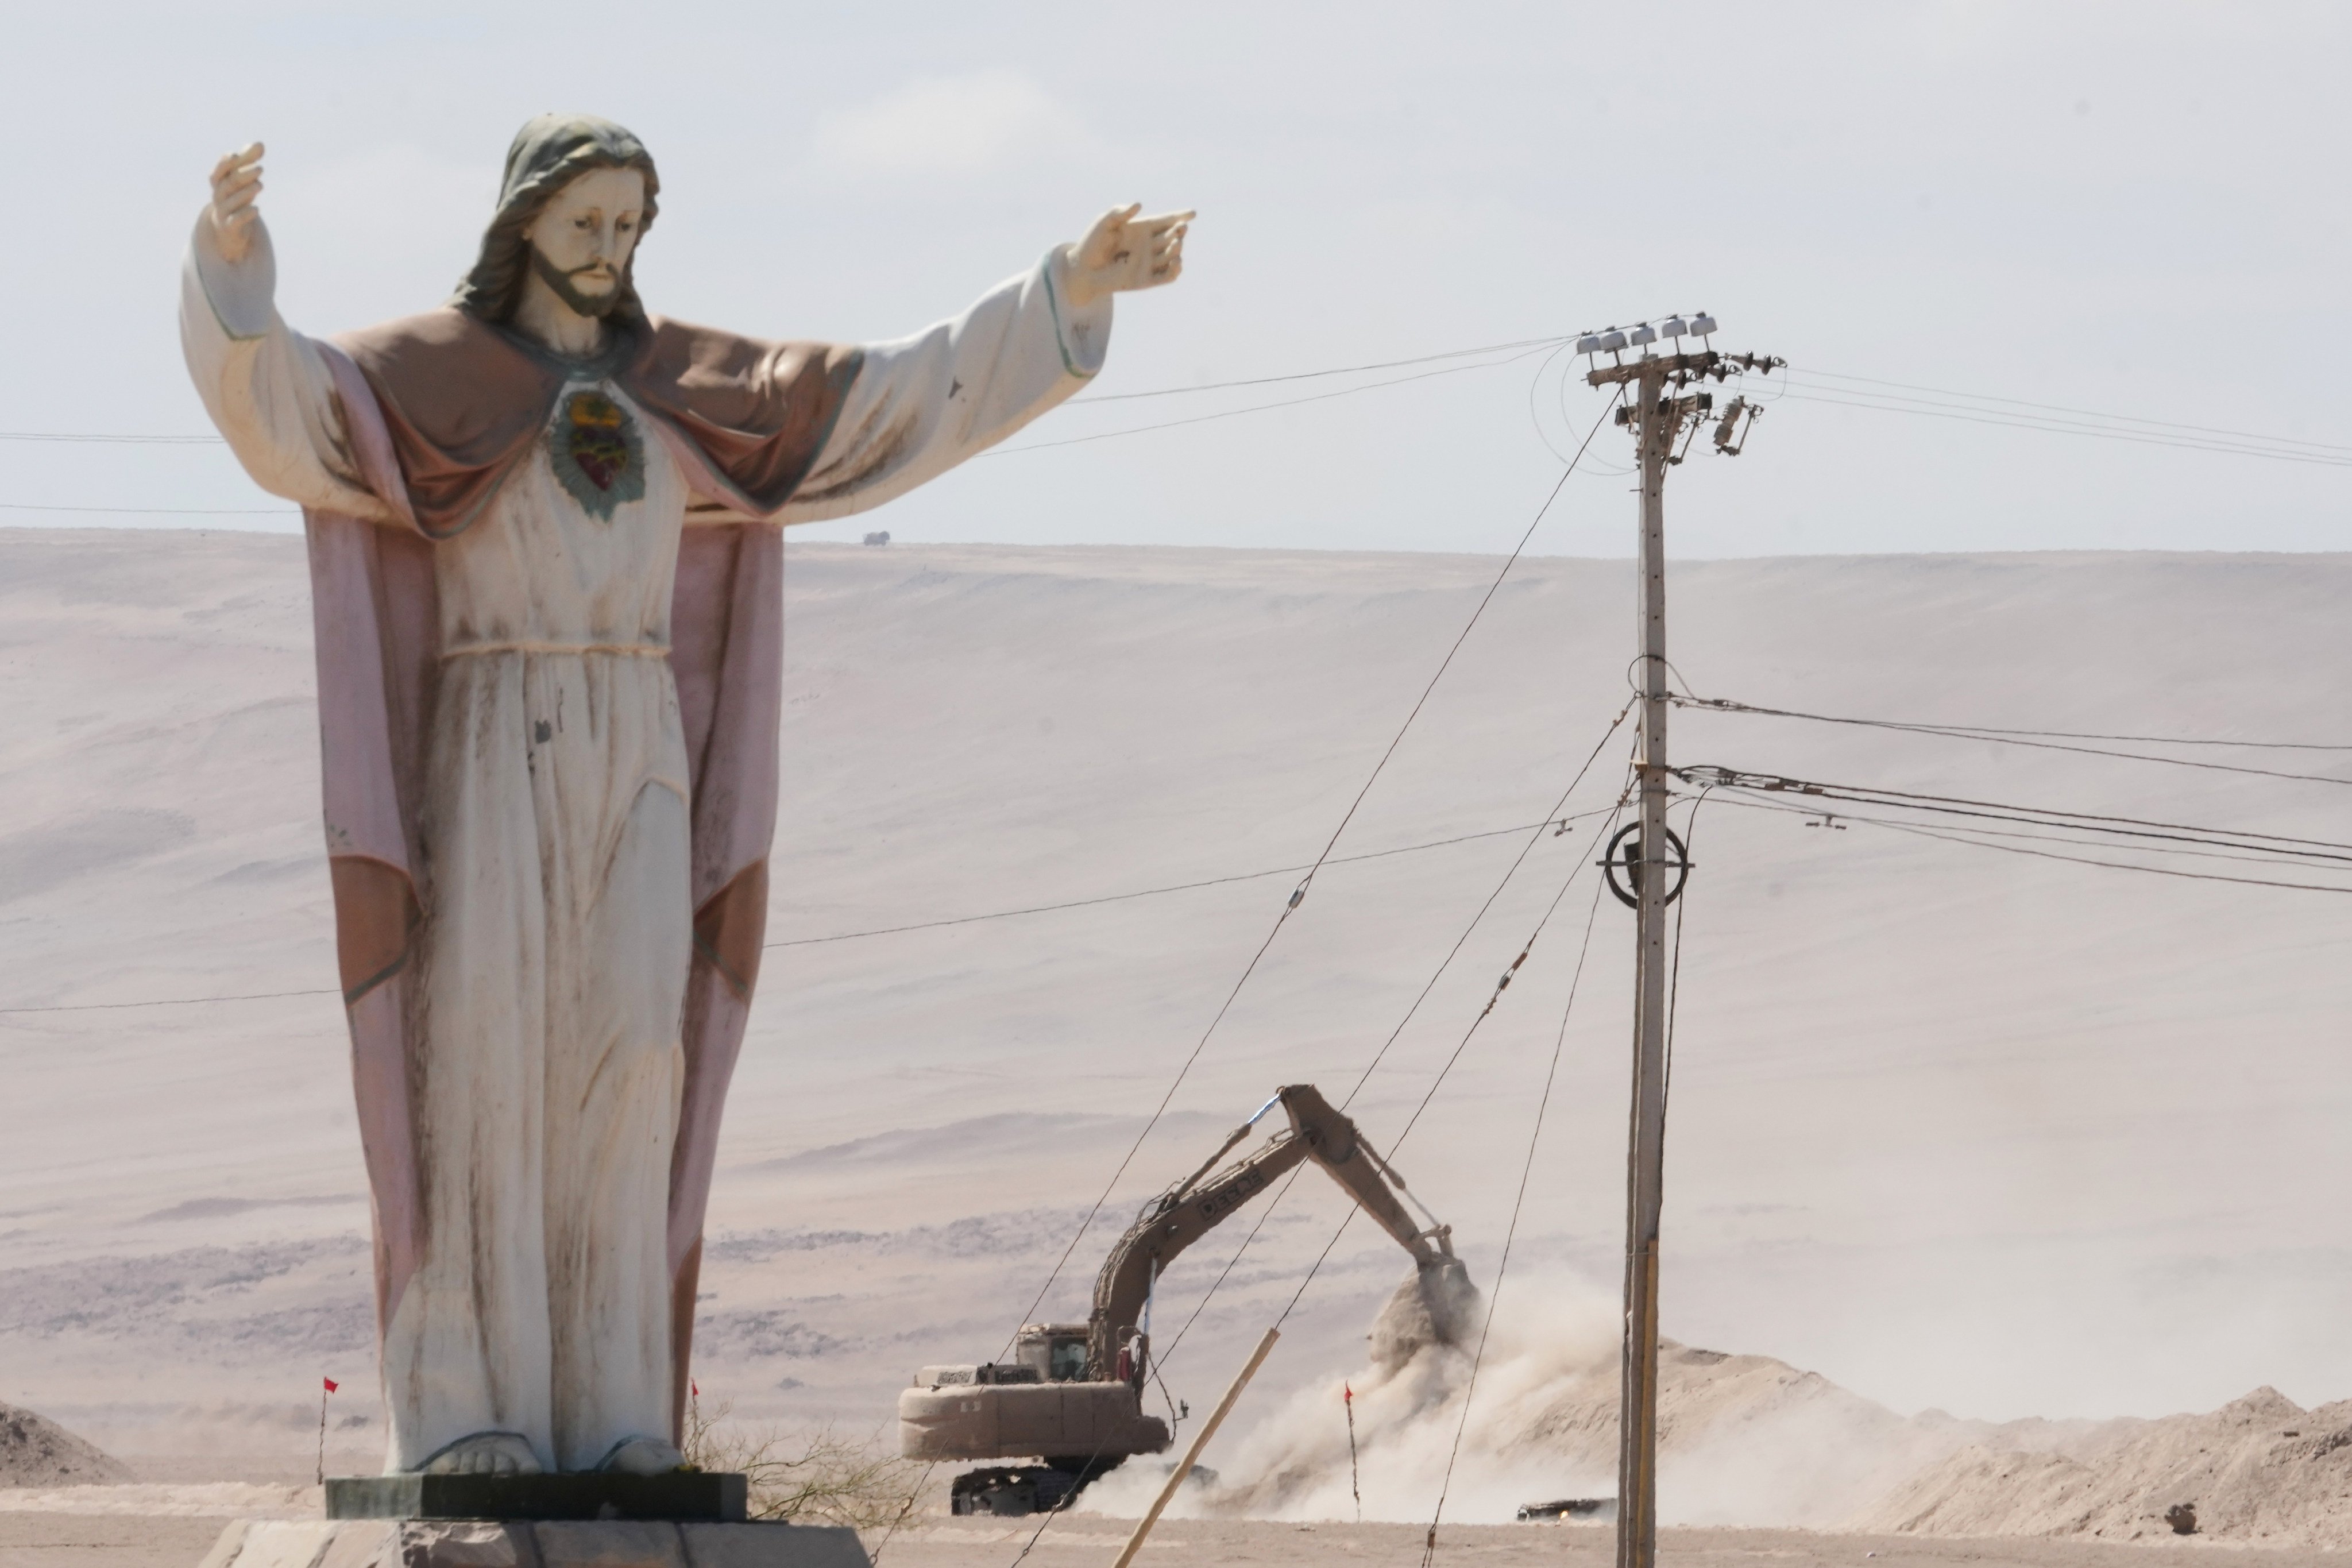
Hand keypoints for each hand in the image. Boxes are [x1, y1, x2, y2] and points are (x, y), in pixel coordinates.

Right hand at [208, 143, 265, 264]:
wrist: (228, 227)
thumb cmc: (235, 196)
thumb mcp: (241, 179)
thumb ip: (249, 161)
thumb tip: (260, 144)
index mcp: (219, 182)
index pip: (220, 171)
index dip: (225, 164)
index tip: (235, 155)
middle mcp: (219, 195)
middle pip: (230, 183)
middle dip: (244, 175)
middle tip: (260, 168)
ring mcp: (223, 211)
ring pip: (233, 201)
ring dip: (246, 192)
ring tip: (260, 184)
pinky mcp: (230, 226)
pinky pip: (236, 220)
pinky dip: (246, 214)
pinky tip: (256, 209)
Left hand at [1062, 203, 1191, 308]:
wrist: (1082, 270)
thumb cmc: (1092, 243)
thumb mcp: (1104, 223)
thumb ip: (1119, 212)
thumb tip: (1138, 205)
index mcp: (1142, 229)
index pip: (1166, 221)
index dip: (1180, 216)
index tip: (1193, 213)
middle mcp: (1149, 245)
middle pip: (1171, 237)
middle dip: (1178, 232)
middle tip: (1180, 229)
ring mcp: (1149, 263)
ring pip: (1171, 256)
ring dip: (1176, 249)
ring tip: (1175, 244)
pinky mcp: (1146, 281)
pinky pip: (1166, 277)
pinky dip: (1174, 272)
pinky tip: (1177, 264)